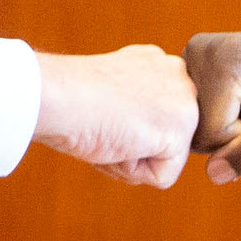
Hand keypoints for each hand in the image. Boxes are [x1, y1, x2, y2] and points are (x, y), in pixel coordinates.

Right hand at [34, 44, 199, 185]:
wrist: (56, 96)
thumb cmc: (67, 98)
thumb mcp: (110, 95)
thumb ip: (134, 106)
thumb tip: (140, 134)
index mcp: (159, 63)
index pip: (157, 118)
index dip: (125, 129)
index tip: (101, 111)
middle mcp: (179, 75)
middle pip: (165, 140)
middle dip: (133, 145)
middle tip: (104, 121)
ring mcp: (185, 101)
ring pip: (165, 159)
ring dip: (131, 158)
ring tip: (109, 128)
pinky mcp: (180, 130)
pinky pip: (163, 177)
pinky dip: (133, 171)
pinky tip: (117, 141)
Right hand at [186, 30, 240, 183]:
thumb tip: (213, 174)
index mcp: (227, 57)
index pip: (212, 133)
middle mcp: (202, 50)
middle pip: (197, 128)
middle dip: (233, 134)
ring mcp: (195, 54)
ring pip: (194, 123)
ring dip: (228, 126)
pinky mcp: (194, 63)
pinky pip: (195, 112)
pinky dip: (221, 115)